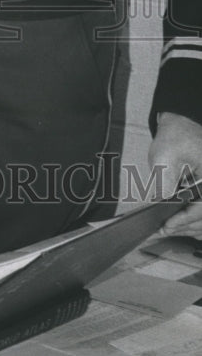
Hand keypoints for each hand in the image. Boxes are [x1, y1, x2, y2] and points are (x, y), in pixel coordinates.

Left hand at [148, 112, 201, 236]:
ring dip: (188, 226)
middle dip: (183, 226)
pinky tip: (181, 225)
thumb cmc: (176, 137)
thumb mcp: (166, 158)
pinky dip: (194, 221)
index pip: (201, 208)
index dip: (184, 220)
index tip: (167, 226)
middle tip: (163, 230)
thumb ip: (165, 183)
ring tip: (168, 228)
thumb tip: (159, 206)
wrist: (182, 126)